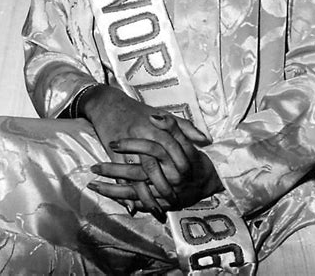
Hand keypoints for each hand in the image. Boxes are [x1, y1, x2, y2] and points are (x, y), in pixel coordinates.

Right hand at [82, 86, 209, 216]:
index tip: (190, 178)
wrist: (108, 104)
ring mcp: (126, 147)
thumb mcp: (164, 114)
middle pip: (154, 166)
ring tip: (157, 209)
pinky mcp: (112, 155)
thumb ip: (185, 127)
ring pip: (137, 175)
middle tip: (175, 200)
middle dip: (164, 185)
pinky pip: (120, 177)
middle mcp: (141, 138)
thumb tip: (206, 139)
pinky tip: (133, 207)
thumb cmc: (139, 112)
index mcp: (156, 127)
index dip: (181, 164)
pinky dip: (125, 193)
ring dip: (147, 195)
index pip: (173, 148)